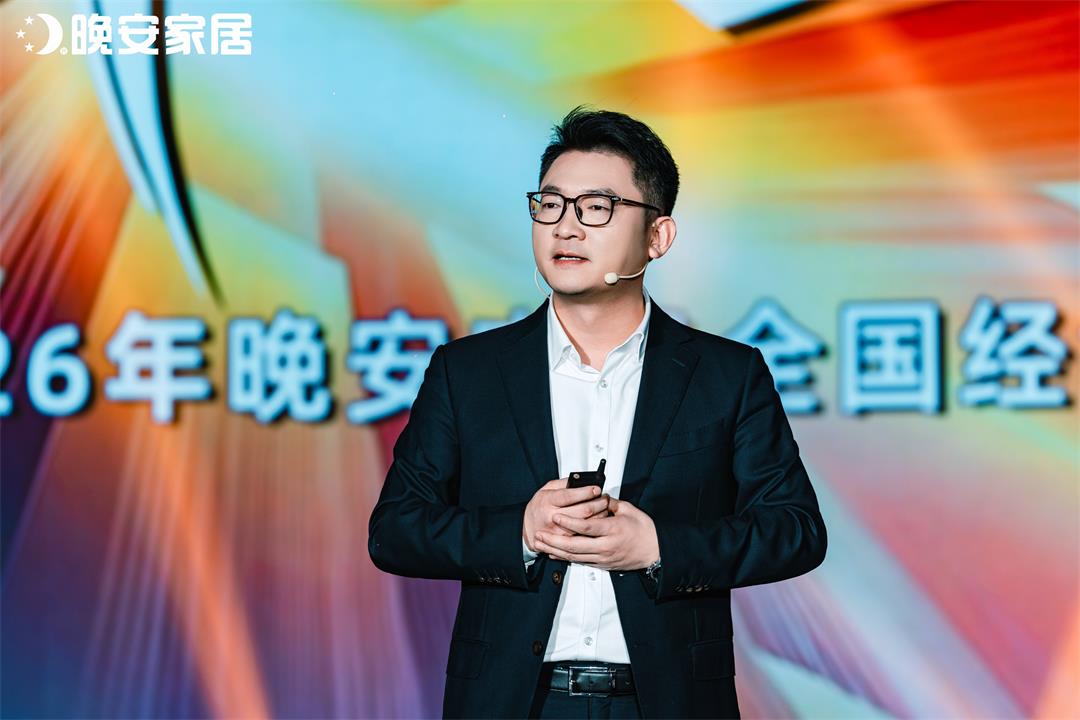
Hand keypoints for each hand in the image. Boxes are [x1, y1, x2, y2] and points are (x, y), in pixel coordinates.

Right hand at [523, 478, 610, 552]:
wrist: (528, 530)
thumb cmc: (539, 508)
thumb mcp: (546, 490)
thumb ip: (562, 484)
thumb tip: (580, 480)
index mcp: (548, 501)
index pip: (570, 496)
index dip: (586, 492)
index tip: (596, 489)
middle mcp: (553, 517)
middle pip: (583, 510)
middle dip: (598, 503)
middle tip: (604, 498)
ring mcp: (559, 531)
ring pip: (587, 524)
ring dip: (600, 515)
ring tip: (604, 508)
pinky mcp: (565, 542)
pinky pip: (585, 535)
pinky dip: (594, 527)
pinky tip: (598, 521)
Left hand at [533, 497, 658, 570]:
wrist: (654, 551)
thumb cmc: (644, 531)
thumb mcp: (629, 510)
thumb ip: (609, 503)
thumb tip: (596, 496)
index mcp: (612, 530)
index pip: (586, 527)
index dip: (569, 522)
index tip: (556, 516)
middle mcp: (606, 546)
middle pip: (575, 546)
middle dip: (554, 540)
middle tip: (540, 533)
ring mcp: (603, 557)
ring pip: (574, 556)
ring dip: (555, 550)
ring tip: (541, 543)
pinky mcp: (602, 564)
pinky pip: (579, 562)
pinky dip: (565, 558)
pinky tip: (554, 553)